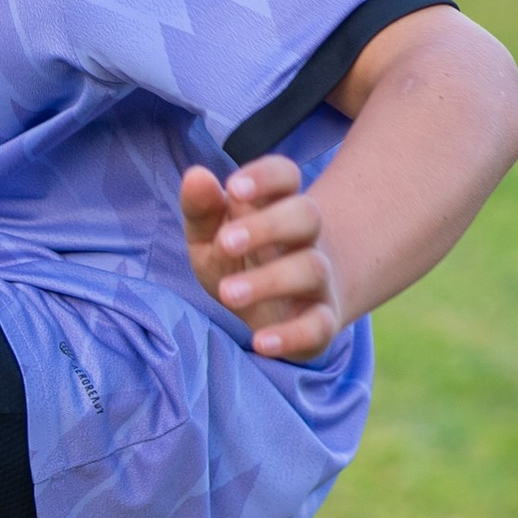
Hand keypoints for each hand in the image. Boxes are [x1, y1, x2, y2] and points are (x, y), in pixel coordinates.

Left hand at [178, 154, 346, 361]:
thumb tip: (196, 176)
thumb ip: (201, 209)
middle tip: (225, 243)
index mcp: (277, 206)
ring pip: (311, 269)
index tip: (233, 187)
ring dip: (269, 281)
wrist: (281, 308)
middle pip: (306, 215)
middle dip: (268, 225)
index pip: (286, 175)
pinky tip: (261, 342)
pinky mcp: (321, 322)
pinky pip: (318, 326)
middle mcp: (305, 238)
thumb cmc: (239, 260)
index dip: (265, 176)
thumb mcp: (210, 235)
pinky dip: (292, 335)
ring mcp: (317, 279)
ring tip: (226, 293)